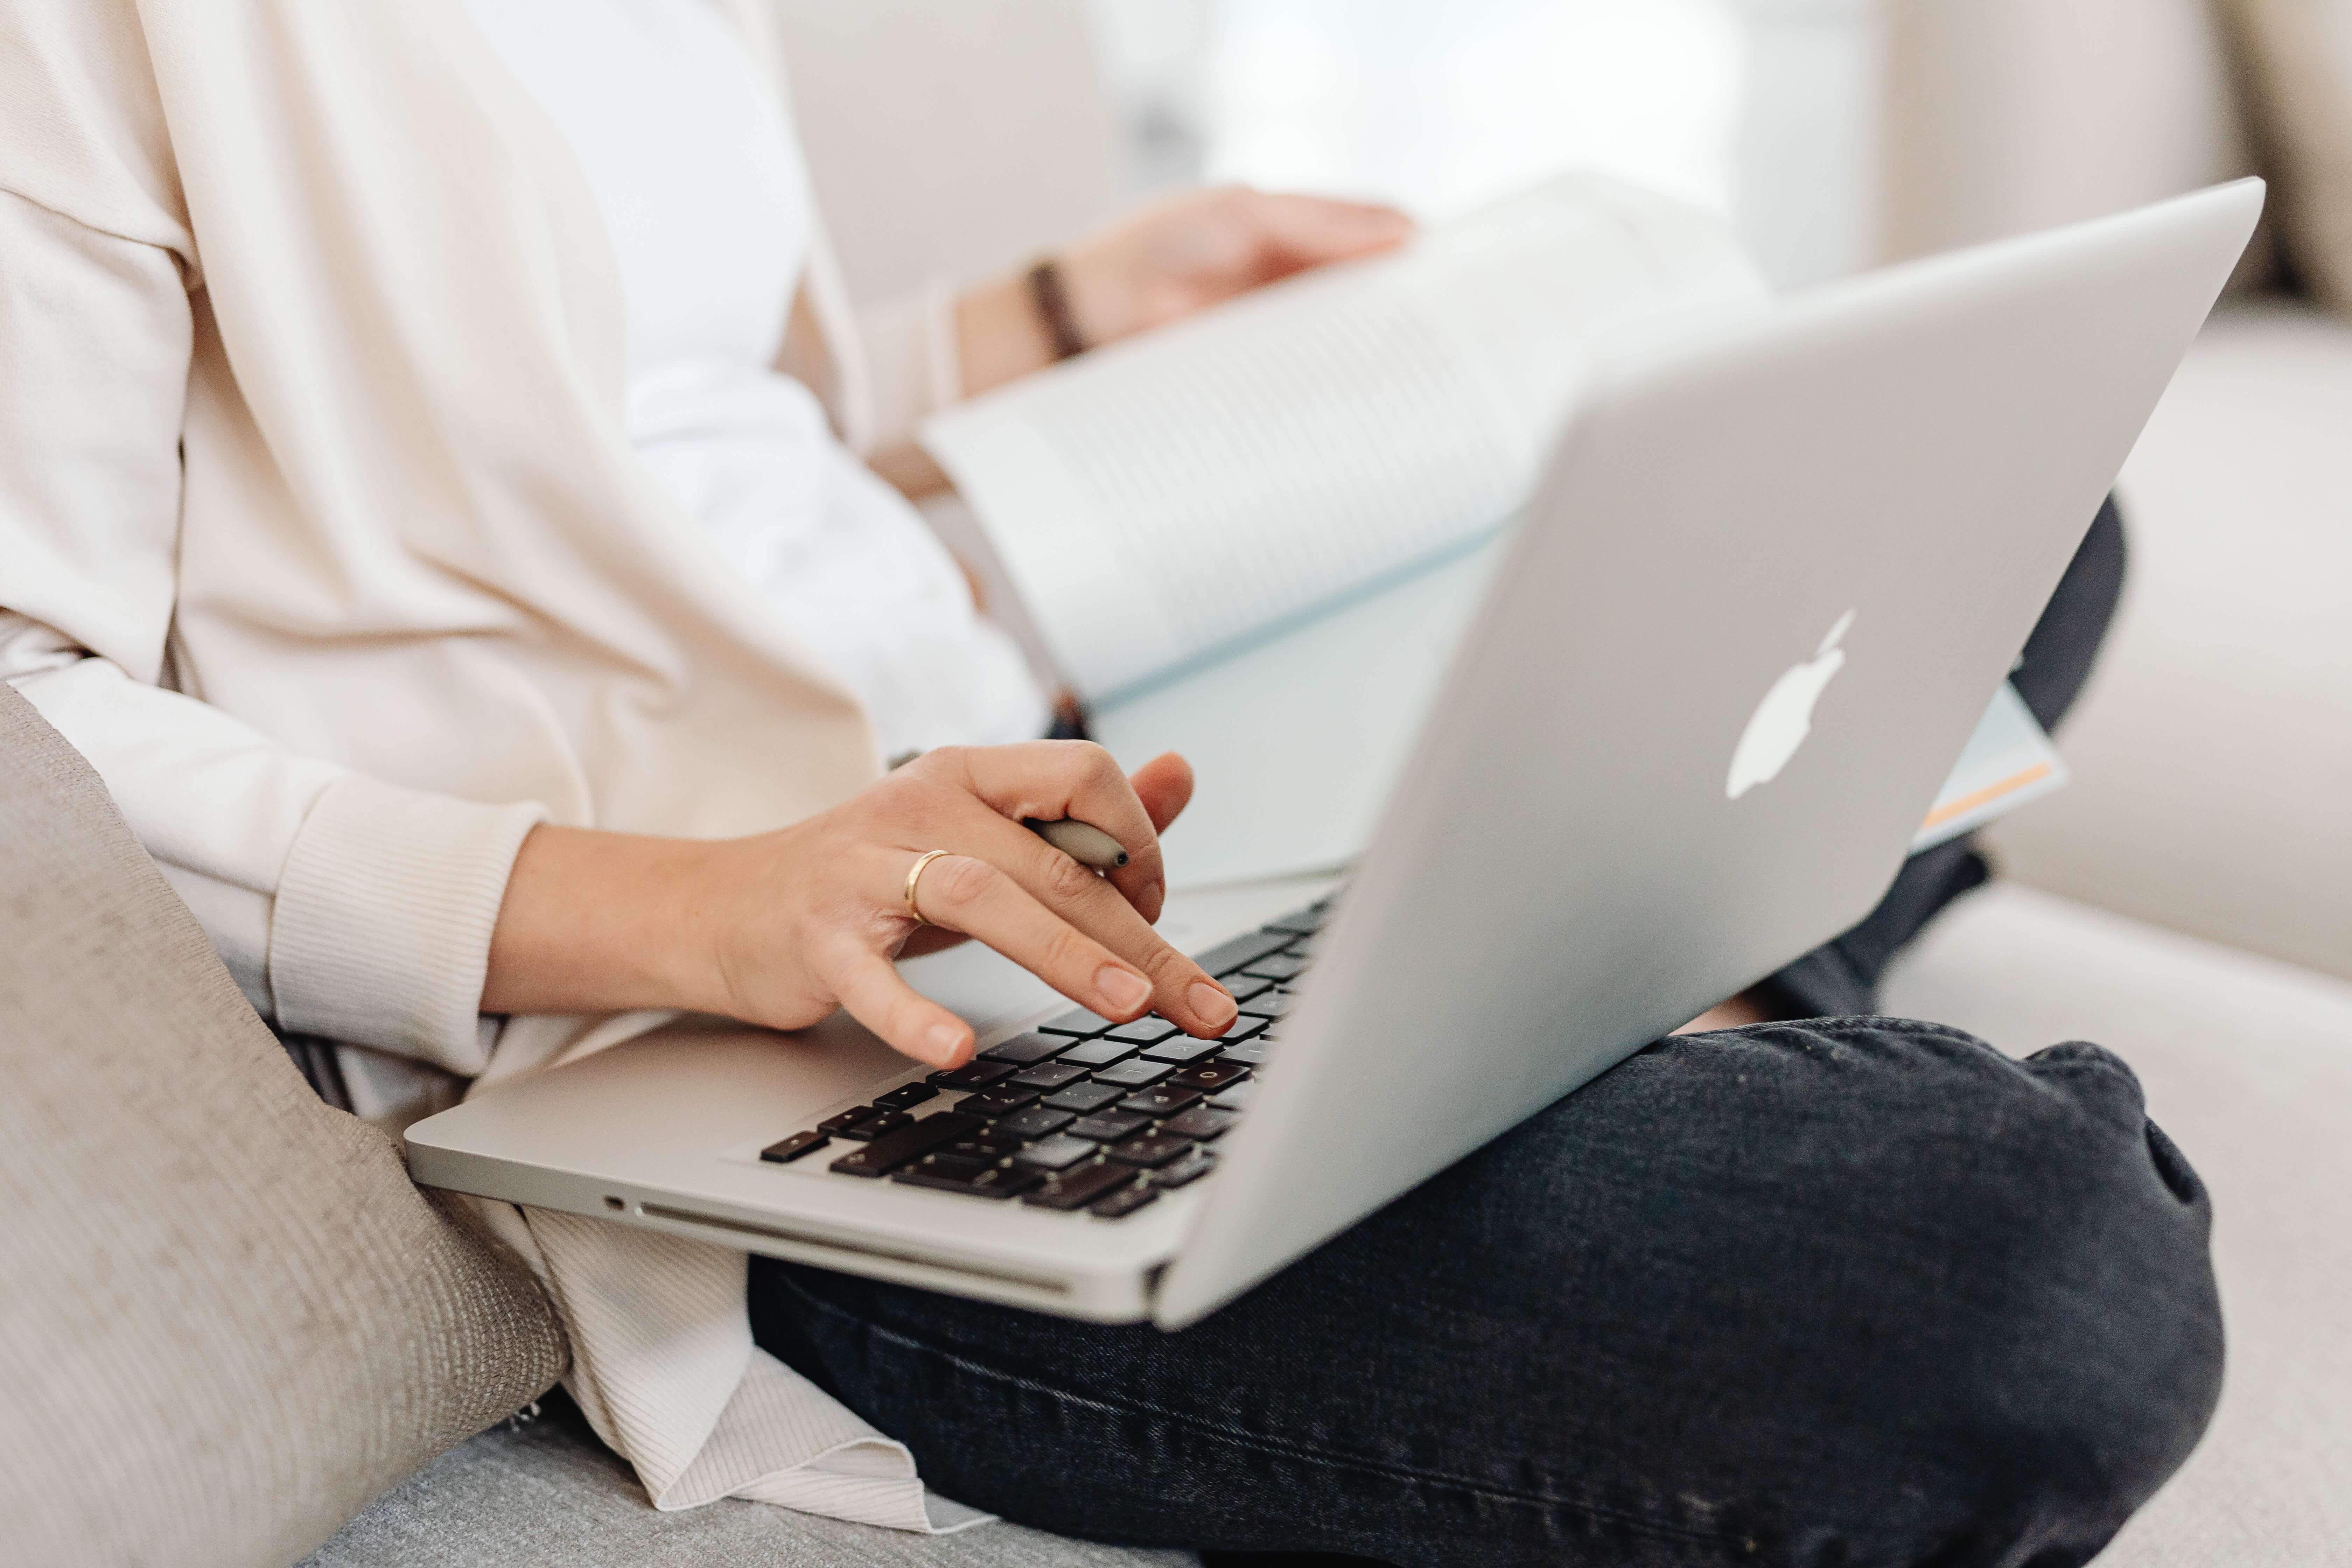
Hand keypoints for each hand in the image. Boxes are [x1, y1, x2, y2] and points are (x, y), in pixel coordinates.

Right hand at [483, 744, 1238, 1068]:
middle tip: (1194, 999)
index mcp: (972, 773)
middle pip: (1054, 862)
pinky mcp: (819, 935)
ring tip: (1125, 1005)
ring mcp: (866, 868)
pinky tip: (955, 1048)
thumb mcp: (983, 832)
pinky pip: (873, 977)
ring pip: (983, 897)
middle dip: (1138, 936)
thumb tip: (1181, 773)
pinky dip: (915, 1015)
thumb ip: (1084, 814)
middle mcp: (922, 803)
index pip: (1086, 776)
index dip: (1140, 842)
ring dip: (1065, 954)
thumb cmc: (875, 874)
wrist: (728, 905)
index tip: (1153, 911)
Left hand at [953, 186, 1413, 398]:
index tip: (1464, 291)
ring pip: (1346, 363)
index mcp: (1297, 244)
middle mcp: (1292, 298)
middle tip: (1459, 354)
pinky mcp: (1255, 395)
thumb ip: (1323, 222)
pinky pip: (1309, 403)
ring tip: (1427, 396)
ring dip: (1380, 378)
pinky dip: (1337, 413)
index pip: (1381, 252)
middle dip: (1412, 333)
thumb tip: (1410, 230)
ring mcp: (1275, 348)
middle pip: (1372, 315)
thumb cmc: (1149, 250)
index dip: (1423, 270)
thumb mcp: (1241, 217)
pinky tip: (1365, 425)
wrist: (1075, 321)